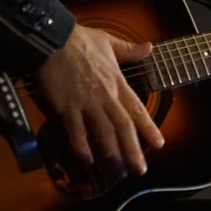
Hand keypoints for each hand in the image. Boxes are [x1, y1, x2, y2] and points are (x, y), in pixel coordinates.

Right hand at [35, 24, 164, 175]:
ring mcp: (85, 103)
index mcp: (117, 82)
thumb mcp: (109, 41)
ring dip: (111, 153)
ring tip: (118, 171)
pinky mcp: (65, 107)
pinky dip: (81, 146)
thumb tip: (150, 47)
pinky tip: (87, 161)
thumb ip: (129, 50)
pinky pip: (75, 131)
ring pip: (102, 132)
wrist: (51, 39)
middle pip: (123, 126)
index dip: (148, 127)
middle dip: (133, 149)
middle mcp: (105, 96)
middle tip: (140, 170)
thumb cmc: (80, 40)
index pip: (137, 109)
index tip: (159, 143)